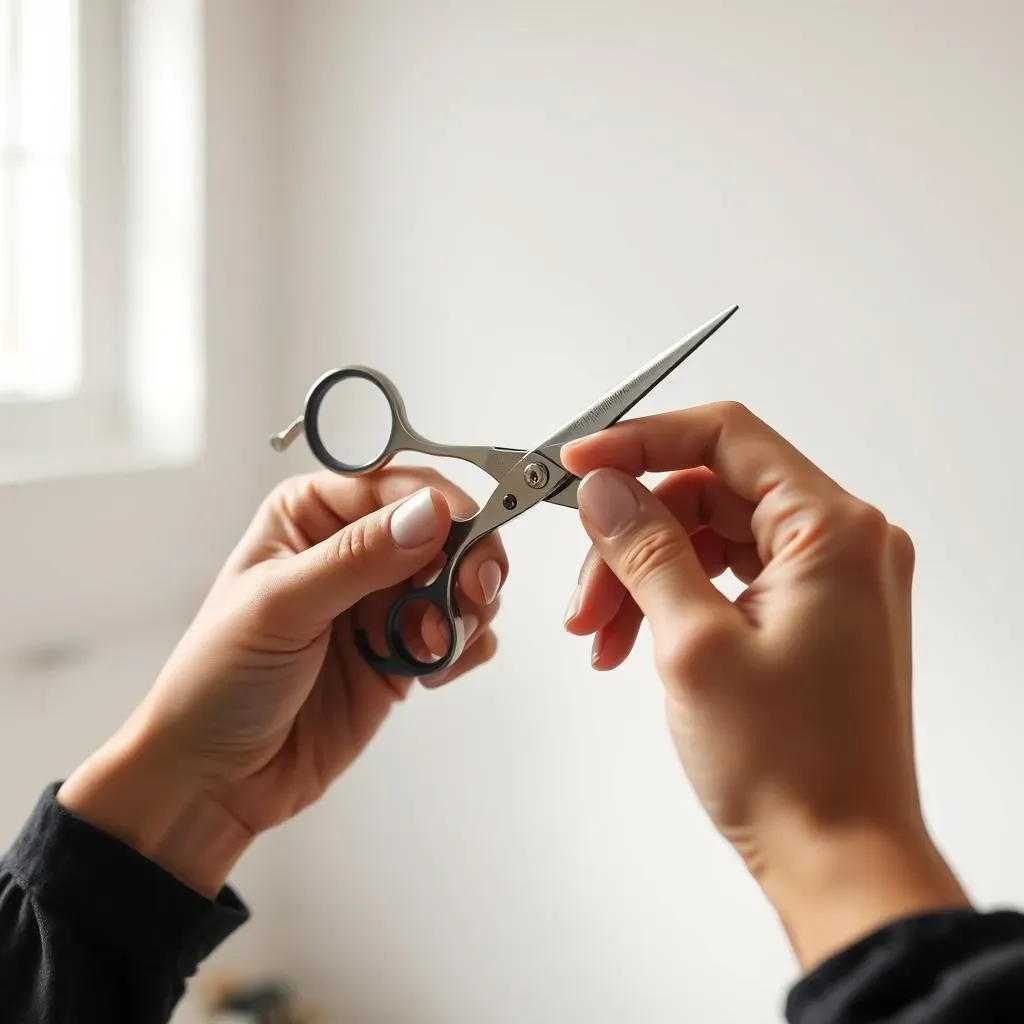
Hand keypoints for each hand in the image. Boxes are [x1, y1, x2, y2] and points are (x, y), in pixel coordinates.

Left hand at [59, 469, 505, 896]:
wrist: (214, 779)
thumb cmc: (217, 681)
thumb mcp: (282, 607)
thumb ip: (359, 558)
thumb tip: (430, 513)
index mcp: (312, 514)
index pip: (398, 486)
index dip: (443, 506)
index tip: (469, 537)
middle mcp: (352, 549)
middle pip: (443, 529)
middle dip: (468, 560)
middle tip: (473, 595)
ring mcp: (380, 602)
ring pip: (460, 580)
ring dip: (466, 610)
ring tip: (433, 647)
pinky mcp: (401, 651)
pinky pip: (460, 633)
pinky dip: (465, 647)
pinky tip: (433, 672)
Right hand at [561, 402, 969, 968]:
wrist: (838, 858)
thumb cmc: (792, 769)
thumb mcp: (694, 644)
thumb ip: (644, 549)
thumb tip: (605, 488)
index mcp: (833, 530)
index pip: (725, 435)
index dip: (641, 441)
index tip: (581, 465)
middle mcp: (843, 543)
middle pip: (708, 492)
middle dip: (631, 537)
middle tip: (584, 593)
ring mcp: (829, 579)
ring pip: (709, 537)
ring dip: (643, 576)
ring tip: (600, 636)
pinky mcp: (810, 613)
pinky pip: (726, 577)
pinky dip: (672, 600)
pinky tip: (631, 644)